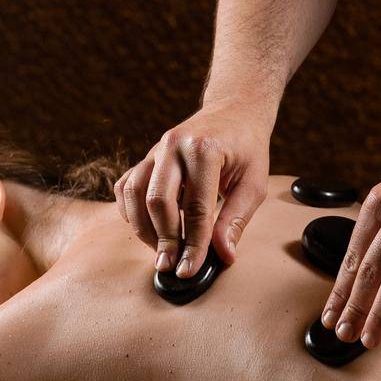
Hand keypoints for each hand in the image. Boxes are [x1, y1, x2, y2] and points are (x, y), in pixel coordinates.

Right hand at [114, 96, 272, 276]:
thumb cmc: (247, 147)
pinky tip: (147, 227)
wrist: (234, 110)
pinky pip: (126, 185)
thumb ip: (236, 219)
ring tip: (162, 249)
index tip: (189, 271)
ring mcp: (157, 148)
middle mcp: (175, 144)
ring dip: (144, 228)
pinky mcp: (148, 155)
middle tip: (171, 266)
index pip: (196, 207)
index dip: (193, 244)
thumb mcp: (254, 182)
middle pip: (158, 201)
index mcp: (205, 149)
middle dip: (163, 239)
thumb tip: (223, 256)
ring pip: (135, 193)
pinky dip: (130, 210)